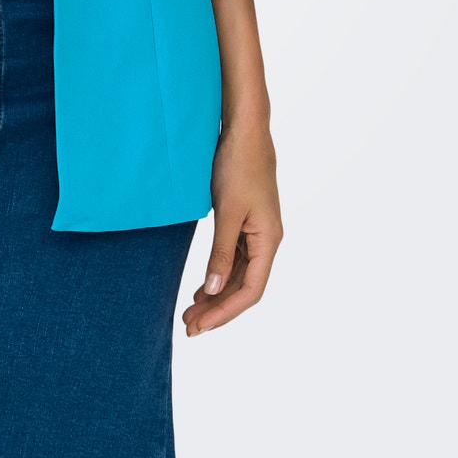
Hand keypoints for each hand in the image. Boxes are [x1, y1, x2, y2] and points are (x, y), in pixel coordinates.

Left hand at [183, 119, 281, 337]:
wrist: (245, 131)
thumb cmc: (238, 166)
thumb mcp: (228, 211)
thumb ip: (221, 252)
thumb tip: (215, 290)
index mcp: (269, 241)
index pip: (251, 291)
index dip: (225, 312)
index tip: (200, 325)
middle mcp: (267, 241)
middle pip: (244, 286)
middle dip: (218, 309)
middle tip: (189, 326)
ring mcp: (257, 232)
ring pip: (239, 274)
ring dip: (217, 294)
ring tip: (191, 311)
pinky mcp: (246, 222)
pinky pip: (235, 259)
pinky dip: (219, 275)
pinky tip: (204, 286)